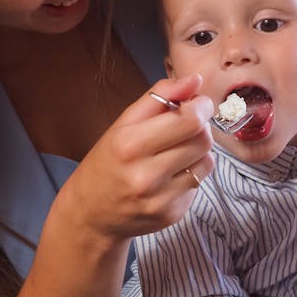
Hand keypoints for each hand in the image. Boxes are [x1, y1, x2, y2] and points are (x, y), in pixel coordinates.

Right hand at [57, 74, 214, 241]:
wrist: (90, 216)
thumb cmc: (106, 163)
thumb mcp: (121, 124)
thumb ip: (159, 97)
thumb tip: (195, 80)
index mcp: (129, 145)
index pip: (189, 120)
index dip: (201, 107)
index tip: (197, 104)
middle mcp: (145, 175)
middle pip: (203, 140)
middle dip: (201, 128)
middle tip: (187, 126)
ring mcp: (160, 200)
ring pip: (207, 162)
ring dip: (198, 152)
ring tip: (176, 152)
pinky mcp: (172, 215)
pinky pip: (198, 184)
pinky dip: (190, 174)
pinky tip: (169, 176)